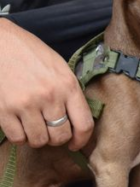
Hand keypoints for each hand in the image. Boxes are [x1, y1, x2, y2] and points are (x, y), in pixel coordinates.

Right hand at [0, 19, 93, 149]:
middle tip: (51, 132)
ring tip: (34, 127)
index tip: (75, 144)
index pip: (84, 124)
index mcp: (68, 86)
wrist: (1, 42)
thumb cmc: (31, 53)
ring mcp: (26, 104)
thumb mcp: (60, 68)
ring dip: (37, 139)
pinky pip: (17, 138)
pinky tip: (19, 125)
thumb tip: (76, 119)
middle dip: (57, 139)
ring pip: (39, 141)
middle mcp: (50, 97)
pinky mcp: (4, 110)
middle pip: (60, 136)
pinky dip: (20, 137)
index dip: (82, 140)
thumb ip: (69, 92)